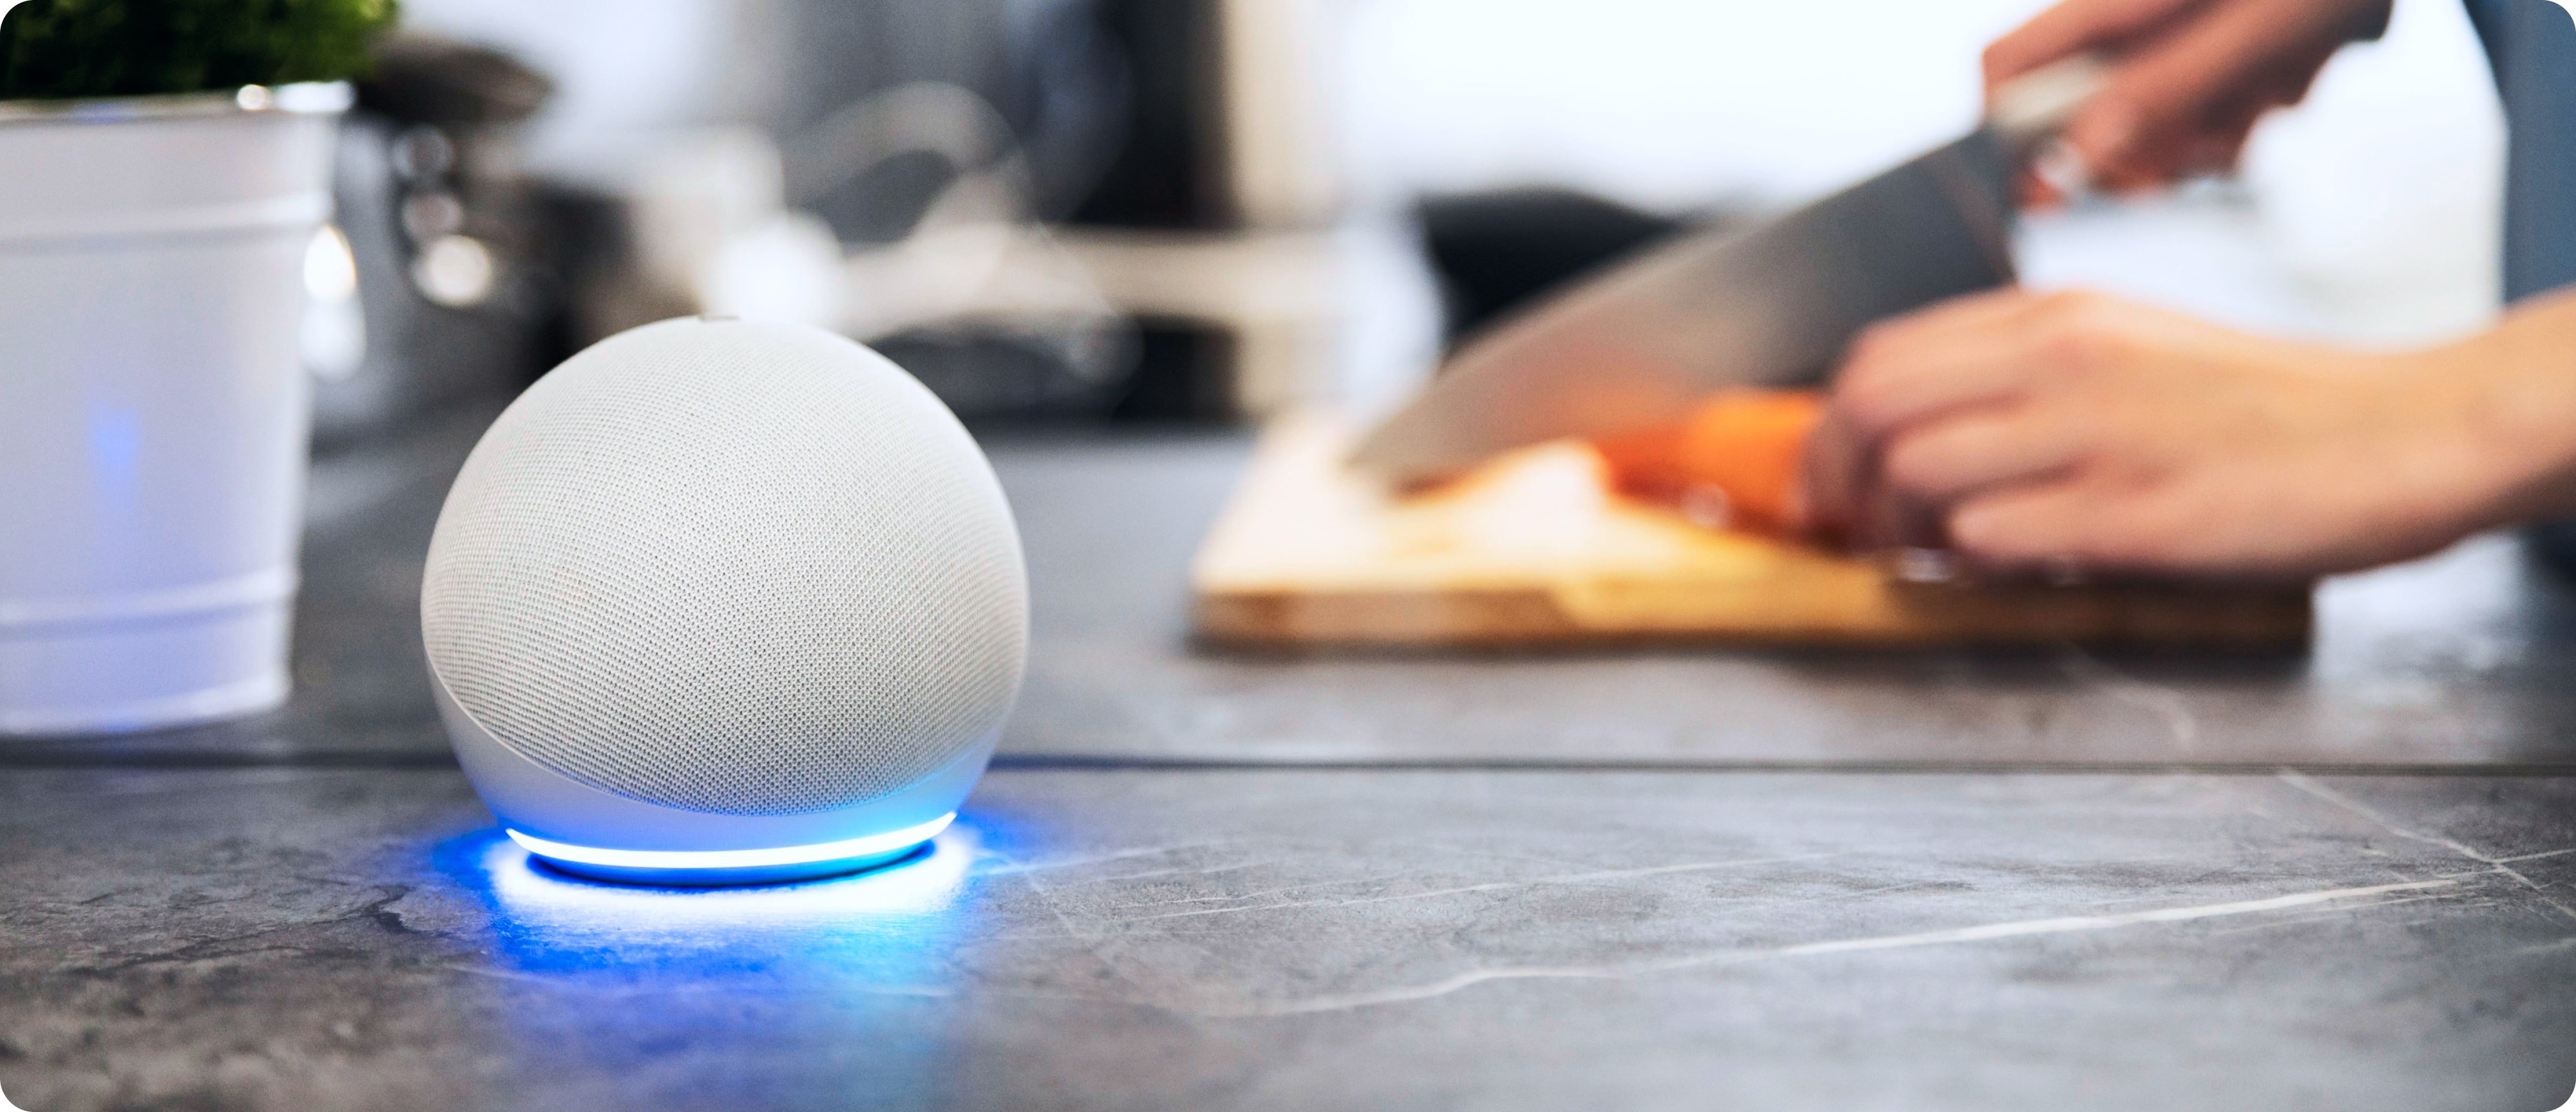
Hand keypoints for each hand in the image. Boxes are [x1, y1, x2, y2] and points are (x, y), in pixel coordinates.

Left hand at [1796, 289, 2575, 580]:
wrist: (2396, 434)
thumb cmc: (2262, 410)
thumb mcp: (2128, 352)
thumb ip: (2026, 379)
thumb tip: (1917, 435)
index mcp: (2054, 319)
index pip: (1879, 357)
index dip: (1828, 430)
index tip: (1827, 483)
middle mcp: (2061, 360)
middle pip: (1870, 407)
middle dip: (1830, 481)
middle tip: (1843, 533)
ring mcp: (2093, 434)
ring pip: (1916, 468)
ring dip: (1894, 529)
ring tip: (1918, 559)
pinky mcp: (2131, 512)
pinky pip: (1992, 536)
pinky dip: (1968, 563)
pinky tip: (1998, 572)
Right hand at [1987, 0, 2391, 195]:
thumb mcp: (2249, 27)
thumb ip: (2164, 87)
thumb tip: (2080, 156)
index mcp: (2111, 7)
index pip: (2006, 72)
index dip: (2007, 133)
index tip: (2048, 189)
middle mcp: (2125, 29)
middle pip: (2076, 122)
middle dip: (2136, 155)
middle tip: (2196, 146)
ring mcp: (2166, 49)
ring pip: (2146, 135)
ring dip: (2207, 141)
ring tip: (2266, 91)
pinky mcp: (2207, 68)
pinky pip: (2200, 128)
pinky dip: (2242, 125)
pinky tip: (2282, 81)